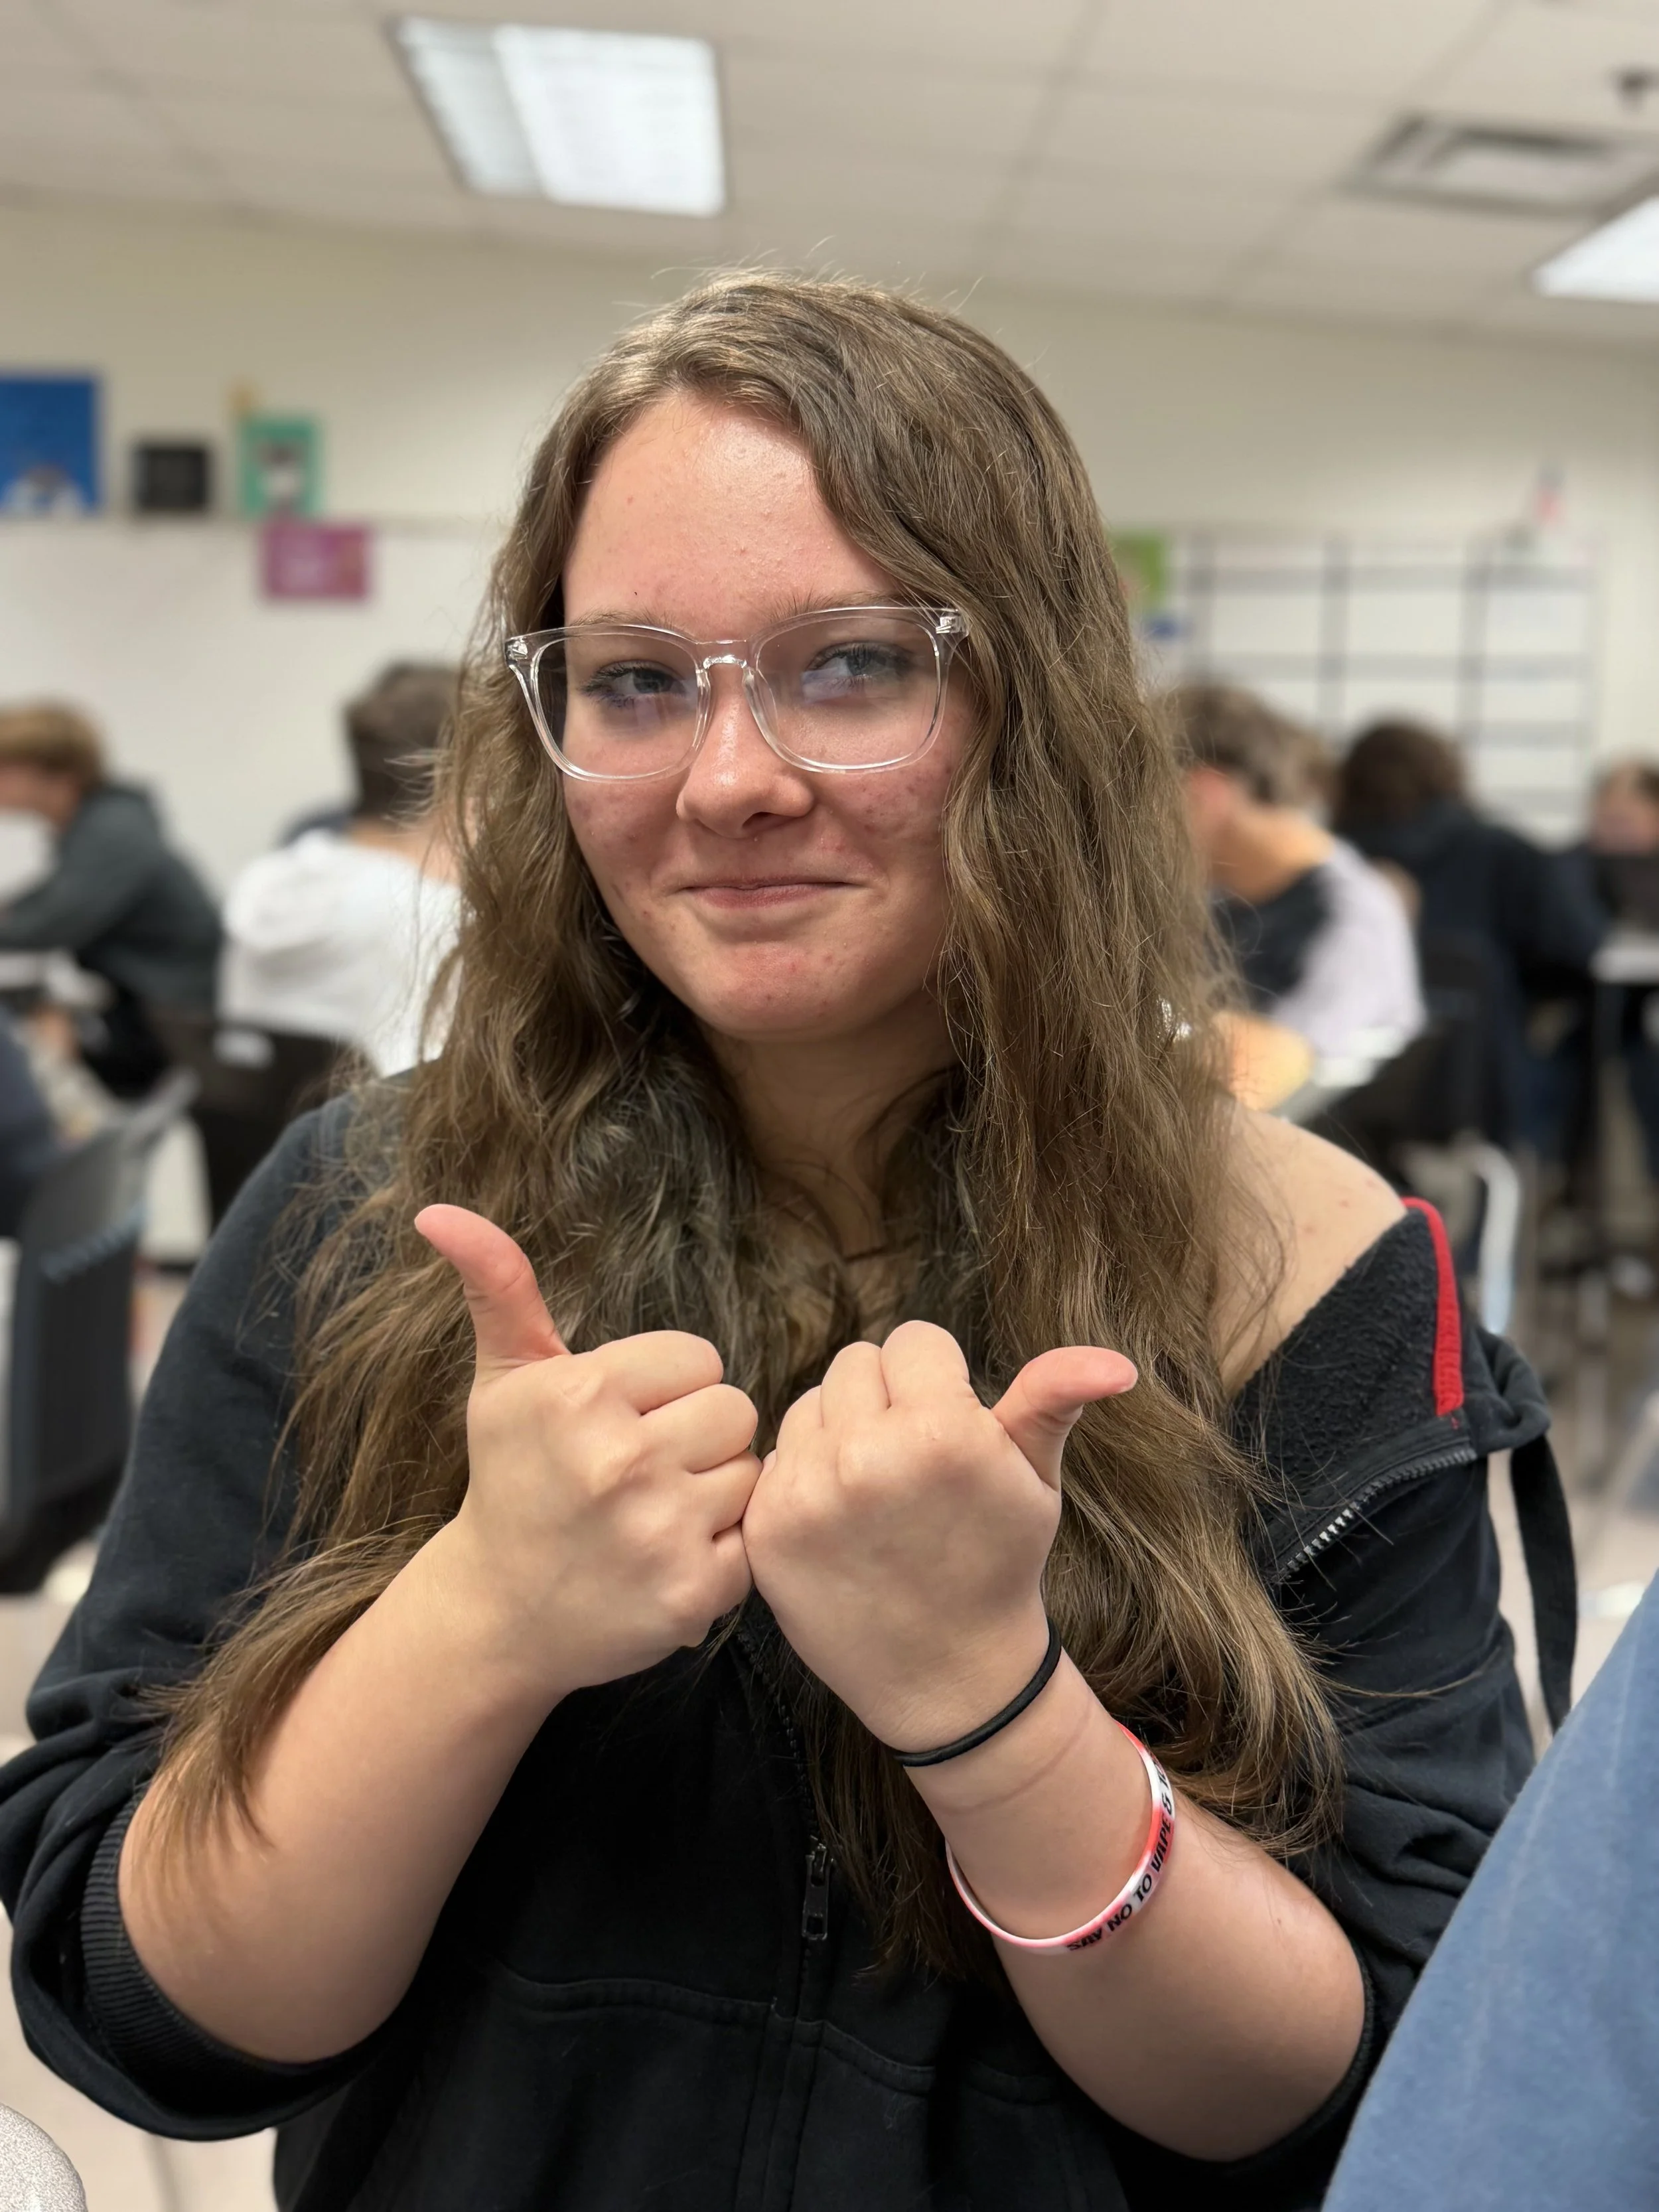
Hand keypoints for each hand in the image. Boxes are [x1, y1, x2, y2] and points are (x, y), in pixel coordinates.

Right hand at [415, 1205, 760, 1701]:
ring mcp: (657, 1531)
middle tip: (643, 1472)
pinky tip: (672, 1557)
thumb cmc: (511, 1482)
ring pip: (750, 1472)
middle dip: (698, 1436)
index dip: (670, 1388)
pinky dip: (726, 1552)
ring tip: (656, 1514)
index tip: (625, 1422)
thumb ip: (498, 1286)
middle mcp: (618, 1460)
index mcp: (579, 1394)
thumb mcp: (502, 1381)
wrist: (497, 1614)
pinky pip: (755, 1539)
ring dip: (715, 1492)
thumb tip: (439, 1209)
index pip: (700, 1358)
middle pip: (734, 1409)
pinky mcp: (691, 1593)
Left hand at [741, 1321, 1134, 1753]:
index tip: (951, 1432)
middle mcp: (865, 1455)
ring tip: (879, 1491)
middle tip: (914, 1464)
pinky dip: (804, 1475)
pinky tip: (841, 1519)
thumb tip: (1117, 1362)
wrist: (950, 1676)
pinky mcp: (767, 1526)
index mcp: (940, 1431)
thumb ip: (1055, 1400)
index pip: (913, 1339)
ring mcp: (807, 1493)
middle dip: (888, 1398)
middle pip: (856, 1361)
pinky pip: (776, 1455)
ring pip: (812, 1401)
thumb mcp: (1037, 1479)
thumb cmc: (999, 1564)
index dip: (939, 1381)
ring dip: (840, 1430)